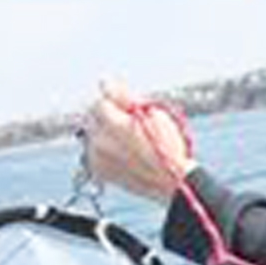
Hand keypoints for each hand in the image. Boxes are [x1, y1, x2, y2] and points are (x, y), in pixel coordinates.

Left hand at [84, 81, 197, 204]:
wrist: (173, 182)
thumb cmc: (168, 146)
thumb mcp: (153, 113)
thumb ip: (124, 97)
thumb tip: (104, 82)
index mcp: (114, 125)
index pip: (100, 102)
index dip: (115, 102)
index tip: (127, 108)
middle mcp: (101, 142)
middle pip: (92, 117)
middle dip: (108, 116)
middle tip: (128, 123)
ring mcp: (97, 158)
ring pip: (92, 134)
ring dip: (105, 132)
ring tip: (127, 140)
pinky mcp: (98, 171)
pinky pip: (93, 151)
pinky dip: (104, 148)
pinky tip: (122, 152)